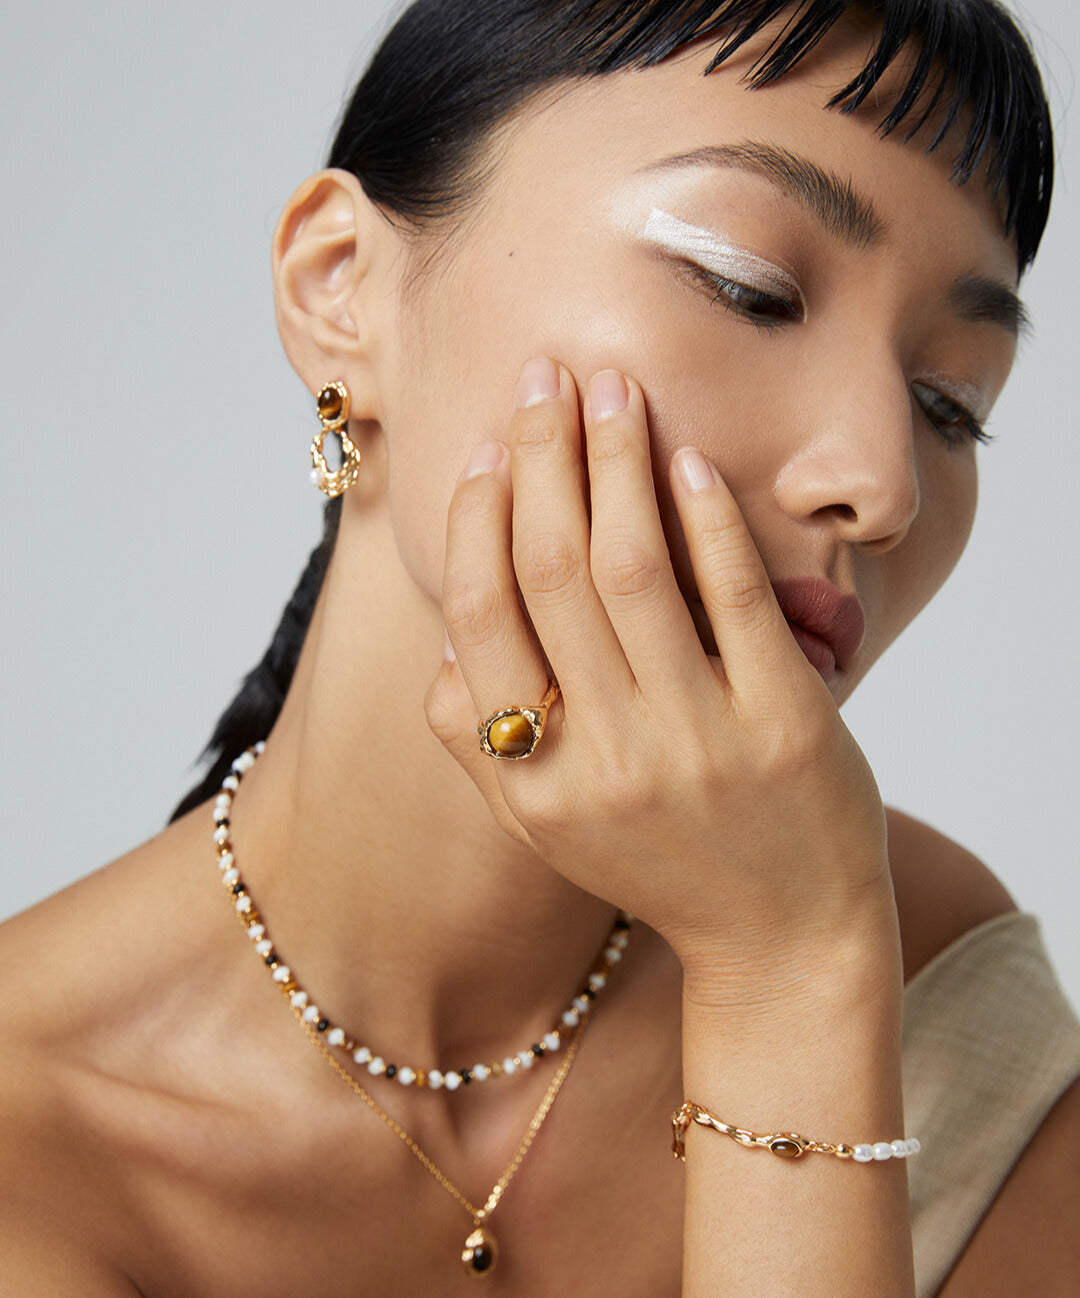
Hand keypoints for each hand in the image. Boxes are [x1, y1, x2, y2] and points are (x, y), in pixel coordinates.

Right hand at [425, 356, 895, 993]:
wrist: (785, 941)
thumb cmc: (660, 864)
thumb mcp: (547, 828)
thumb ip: (478, 746)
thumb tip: (440, 644)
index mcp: (534, 781)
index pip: (480, 621)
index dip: (477, 521)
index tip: (488, 450)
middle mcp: (606, 759)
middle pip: (552, 575)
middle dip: (540, 460)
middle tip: (543, 377)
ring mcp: (698, 742)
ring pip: (635, 572)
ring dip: (616, 467)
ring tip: (610, 390)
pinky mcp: (787, 726)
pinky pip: (735, 601)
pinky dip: (708, 523)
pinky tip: (686, 462)